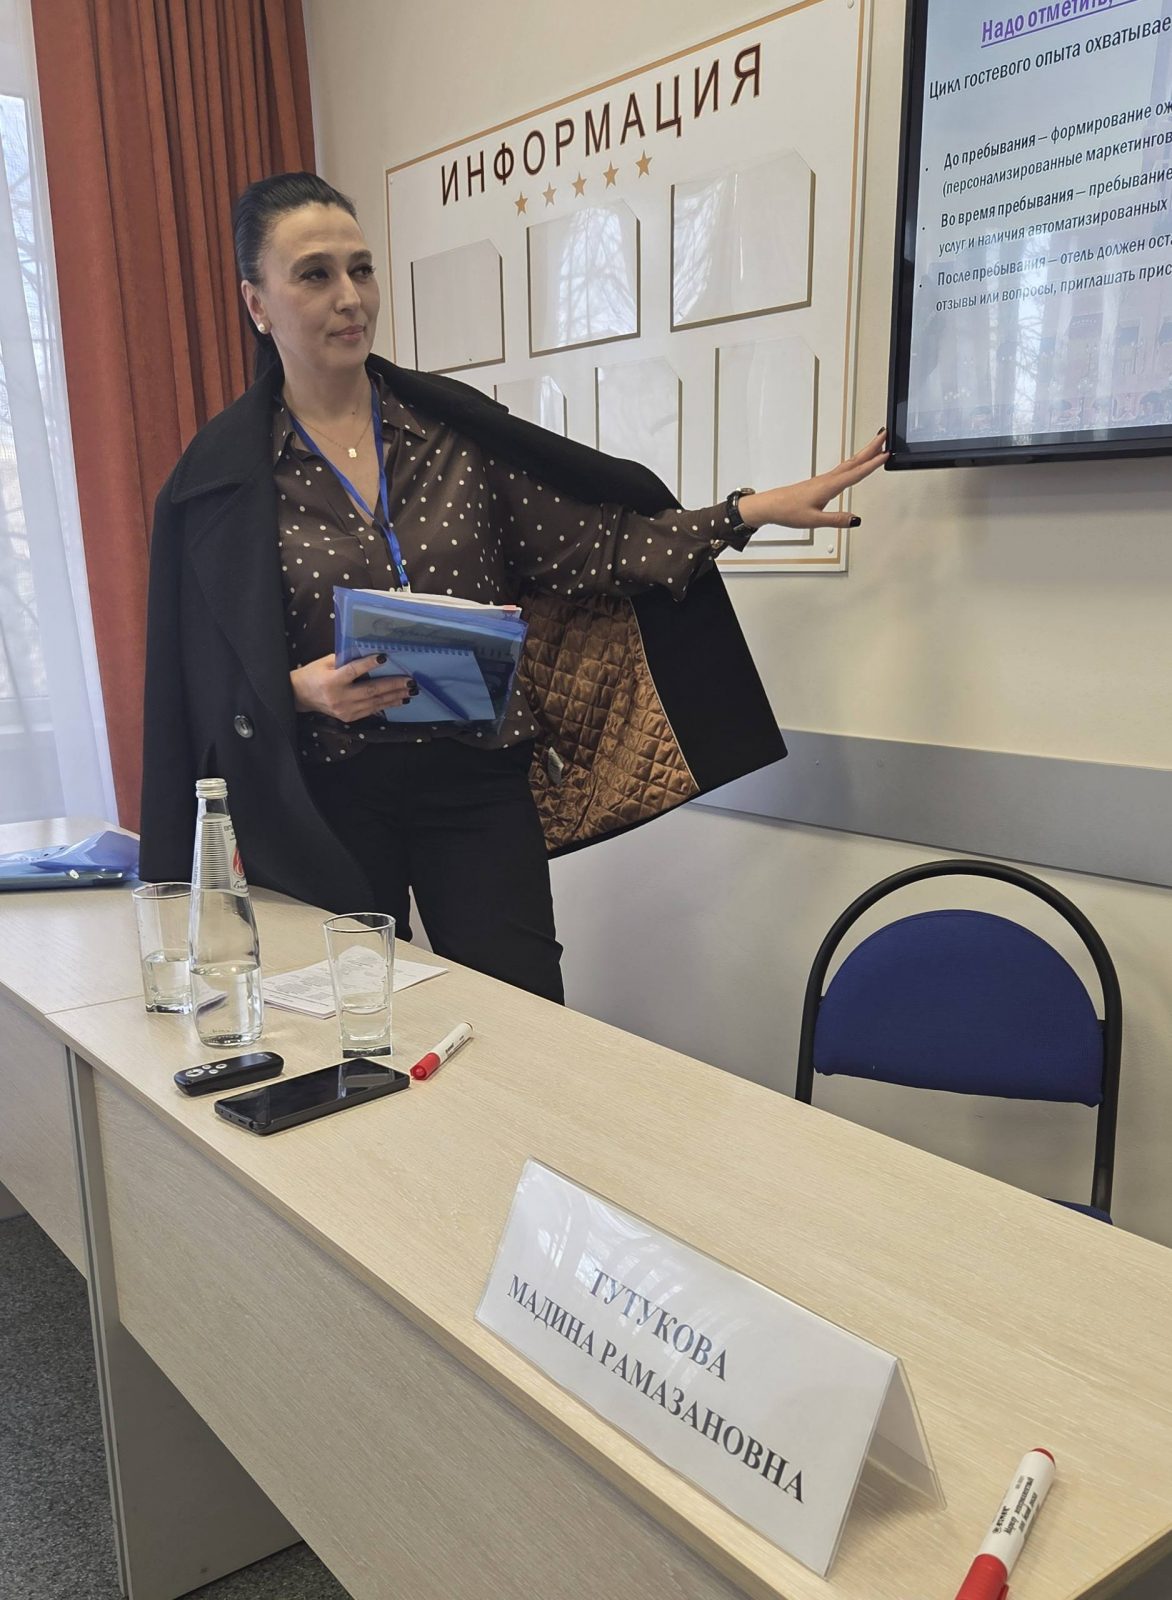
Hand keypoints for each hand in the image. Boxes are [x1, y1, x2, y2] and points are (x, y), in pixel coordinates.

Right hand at [290, 652, 412, 721]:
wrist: (300, 696)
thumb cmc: (314, 674)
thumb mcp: (326, 662)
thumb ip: (345, 659)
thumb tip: (370, 652)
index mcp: (331, 681)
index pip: (353, 671)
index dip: (369, 664)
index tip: (385, 657)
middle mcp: (339, 698)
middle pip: (370, 690)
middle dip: (393, 685)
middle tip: (410, 681)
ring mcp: (345, 710)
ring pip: (375, 703)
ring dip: (395, 696)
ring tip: (411, 691)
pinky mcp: (349, 718)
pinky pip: (372, 711)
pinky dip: (387, 705)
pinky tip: (399, 700)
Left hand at [737, 430, 888, 530]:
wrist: (771, 505)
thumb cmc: (788, 511)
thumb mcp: (814, 520)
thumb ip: (836, 520)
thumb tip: (855, 519)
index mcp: (829, 486)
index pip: (856, 473)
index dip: (873, 464)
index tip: (887, 454)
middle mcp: (828, 479)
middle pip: (855, 461)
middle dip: (872, 448)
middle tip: (886, 435)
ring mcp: (825, 479)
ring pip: (849, 463)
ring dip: (864, 453)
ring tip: (877, 445)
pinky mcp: (821, 482)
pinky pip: (842, 468)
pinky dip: (854, 462)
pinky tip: (856, 464)